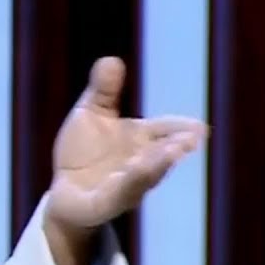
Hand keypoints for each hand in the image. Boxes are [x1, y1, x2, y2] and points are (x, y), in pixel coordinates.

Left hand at [45, 56, 208, 231]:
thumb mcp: (90, 114)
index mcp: (140, 139)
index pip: (165, 131)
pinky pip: (117, 196)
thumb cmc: (84, 150)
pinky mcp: (104, 204)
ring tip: (169, 155)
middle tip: (189, 141)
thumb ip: (103, 91)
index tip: (199, 128)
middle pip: (160, 156)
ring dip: (155, 167)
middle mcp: (139, 163)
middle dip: (173, 149)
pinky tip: (129, 173)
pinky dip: (124, 185)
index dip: (180, 129)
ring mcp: (124, 186)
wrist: (65, 191)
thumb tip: (111, 59)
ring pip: (144, 178)